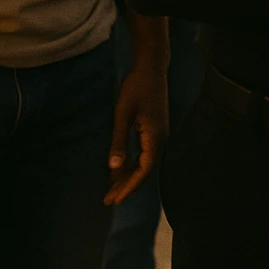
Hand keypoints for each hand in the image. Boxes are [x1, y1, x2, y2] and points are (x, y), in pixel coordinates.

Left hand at [104, 56, 169, 205]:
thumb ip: (119, 141)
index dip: (129, 187)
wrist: (151, 68)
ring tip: (111, 189)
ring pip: (144, 163)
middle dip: (127, 186)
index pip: (144, 171)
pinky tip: (120, 168)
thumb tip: (114, 168)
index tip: (115, 200)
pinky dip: (132, 163)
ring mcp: (159, 135)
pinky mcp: (154, 130)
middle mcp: (160, 139)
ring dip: (128, 176)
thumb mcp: (123, 114)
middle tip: (109, 200)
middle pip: (144, 171)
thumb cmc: (136, 88)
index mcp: (155, 137)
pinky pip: (144, 153)